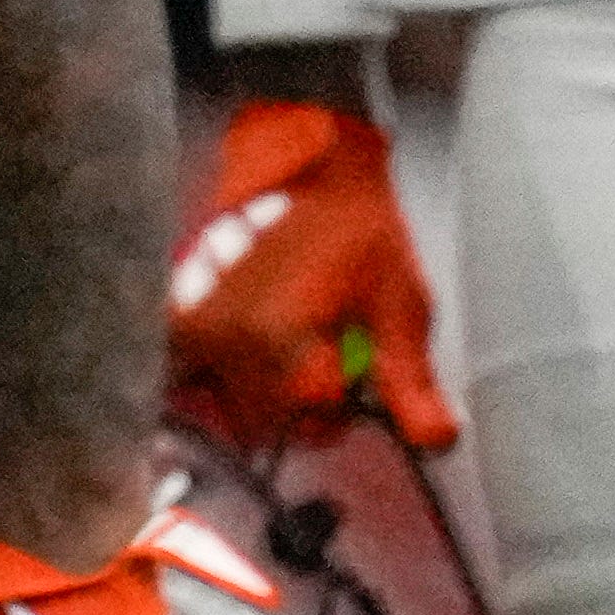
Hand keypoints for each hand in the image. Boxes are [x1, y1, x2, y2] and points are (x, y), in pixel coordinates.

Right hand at [172, 96, 449, 449]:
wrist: (305, 172)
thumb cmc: (359, 235)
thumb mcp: (401, 306)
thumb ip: (412, 383)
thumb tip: (437, 442)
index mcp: (286, 339)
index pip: (313, 421)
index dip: (342, 413)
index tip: (355, 389)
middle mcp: (231, 341)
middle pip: (265, 424)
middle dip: (299, 411)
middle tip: (325, 368)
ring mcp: (196, 331)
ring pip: (226, 410)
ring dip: (257, 399)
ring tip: (287, 357)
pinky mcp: (176, 320)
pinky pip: (186, 380)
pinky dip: (210, 381)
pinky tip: (243, 356)